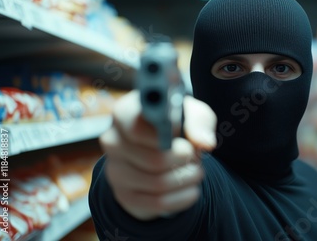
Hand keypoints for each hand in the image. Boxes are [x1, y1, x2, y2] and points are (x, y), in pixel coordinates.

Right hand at [99, 90, 216, 220]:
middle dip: (185, 160)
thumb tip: (204, 143)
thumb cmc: (178, 125)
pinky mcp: (124, 196)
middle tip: (195, 156)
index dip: (167, 136)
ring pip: (158, 183)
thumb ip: (199, 122)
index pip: (138, 128)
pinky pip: (159, 203)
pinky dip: (184, 197)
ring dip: (188, 178)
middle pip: (154, 160)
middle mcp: (112, 141)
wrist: (166, 150)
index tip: (184, 138)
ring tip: (196, 170)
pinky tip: (191, 187)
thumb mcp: (192, 114)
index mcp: (125, 114)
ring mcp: (115, 170)